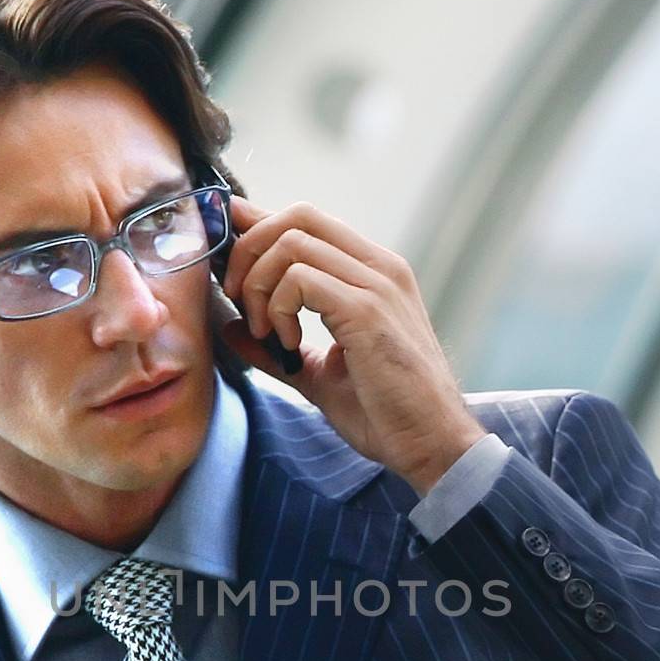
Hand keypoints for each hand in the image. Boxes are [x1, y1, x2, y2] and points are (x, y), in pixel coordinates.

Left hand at [217, 194, 486, 494]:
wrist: (431, 444)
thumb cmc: (386, 413)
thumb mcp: (318, 375)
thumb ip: (276, 348)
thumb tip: (232, 328)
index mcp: (373, 274)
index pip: (308, 221)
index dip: (259, 225)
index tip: (228, 253)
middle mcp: (379, 267)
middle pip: (296, 215)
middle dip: (249, 249)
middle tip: (237, 299)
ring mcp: (376, 284)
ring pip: (291, 243)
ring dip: (259, 284)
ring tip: (267, 332)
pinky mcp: (366, 310)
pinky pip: (299, 280)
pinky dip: (277, 308)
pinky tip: (286, 344)